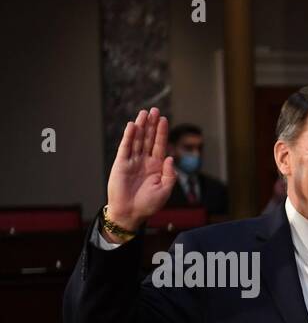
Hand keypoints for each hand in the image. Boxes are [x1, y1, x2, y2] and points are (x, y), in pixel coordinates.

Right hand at [105, 108, 175, 235]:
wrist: (130, 212)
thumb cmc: (149, 204)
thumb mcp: (165, 190)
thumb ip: (170, 174)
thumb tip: (171, 158)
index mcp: (157, 166)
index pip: (160, 145)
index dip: (162, 133)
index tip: (164, 119)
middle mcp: (145, 161)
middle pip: (149, 138)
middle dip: (152, 124)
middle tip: (155, 110)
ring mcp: (133, 161)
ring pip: (138, 139)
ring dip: (141, 126)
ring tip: (145, 113)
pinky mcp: (121, 163)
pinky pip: (126, 147)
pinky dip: (129, 136)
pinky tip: (133, 126)